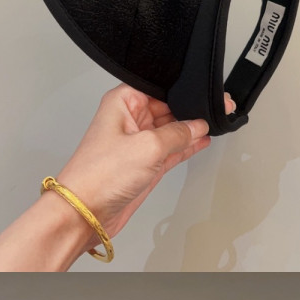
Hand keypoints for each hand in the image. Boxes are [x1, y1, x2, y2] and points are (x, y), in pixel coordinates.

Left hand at [59, 82, 209, 239]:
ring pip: (171, 130)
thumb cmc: (99, 175)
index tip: (203, 94)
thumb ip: (178, 134)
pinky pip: (171, 150)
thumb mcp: (148, 146)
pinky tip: (201, 141)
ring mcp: (137, 143)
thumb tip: (197, 126)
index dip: (181, 90)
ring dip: (190, 130)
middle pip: (167, 107)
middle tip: (213, 110)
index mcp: (122, 102)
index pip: (158, 87)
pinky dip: (186, 147)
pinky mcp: (145, 164)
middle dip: (189, 109)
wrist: (86, 212)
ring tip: (213, 124)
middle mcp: (129, 120)